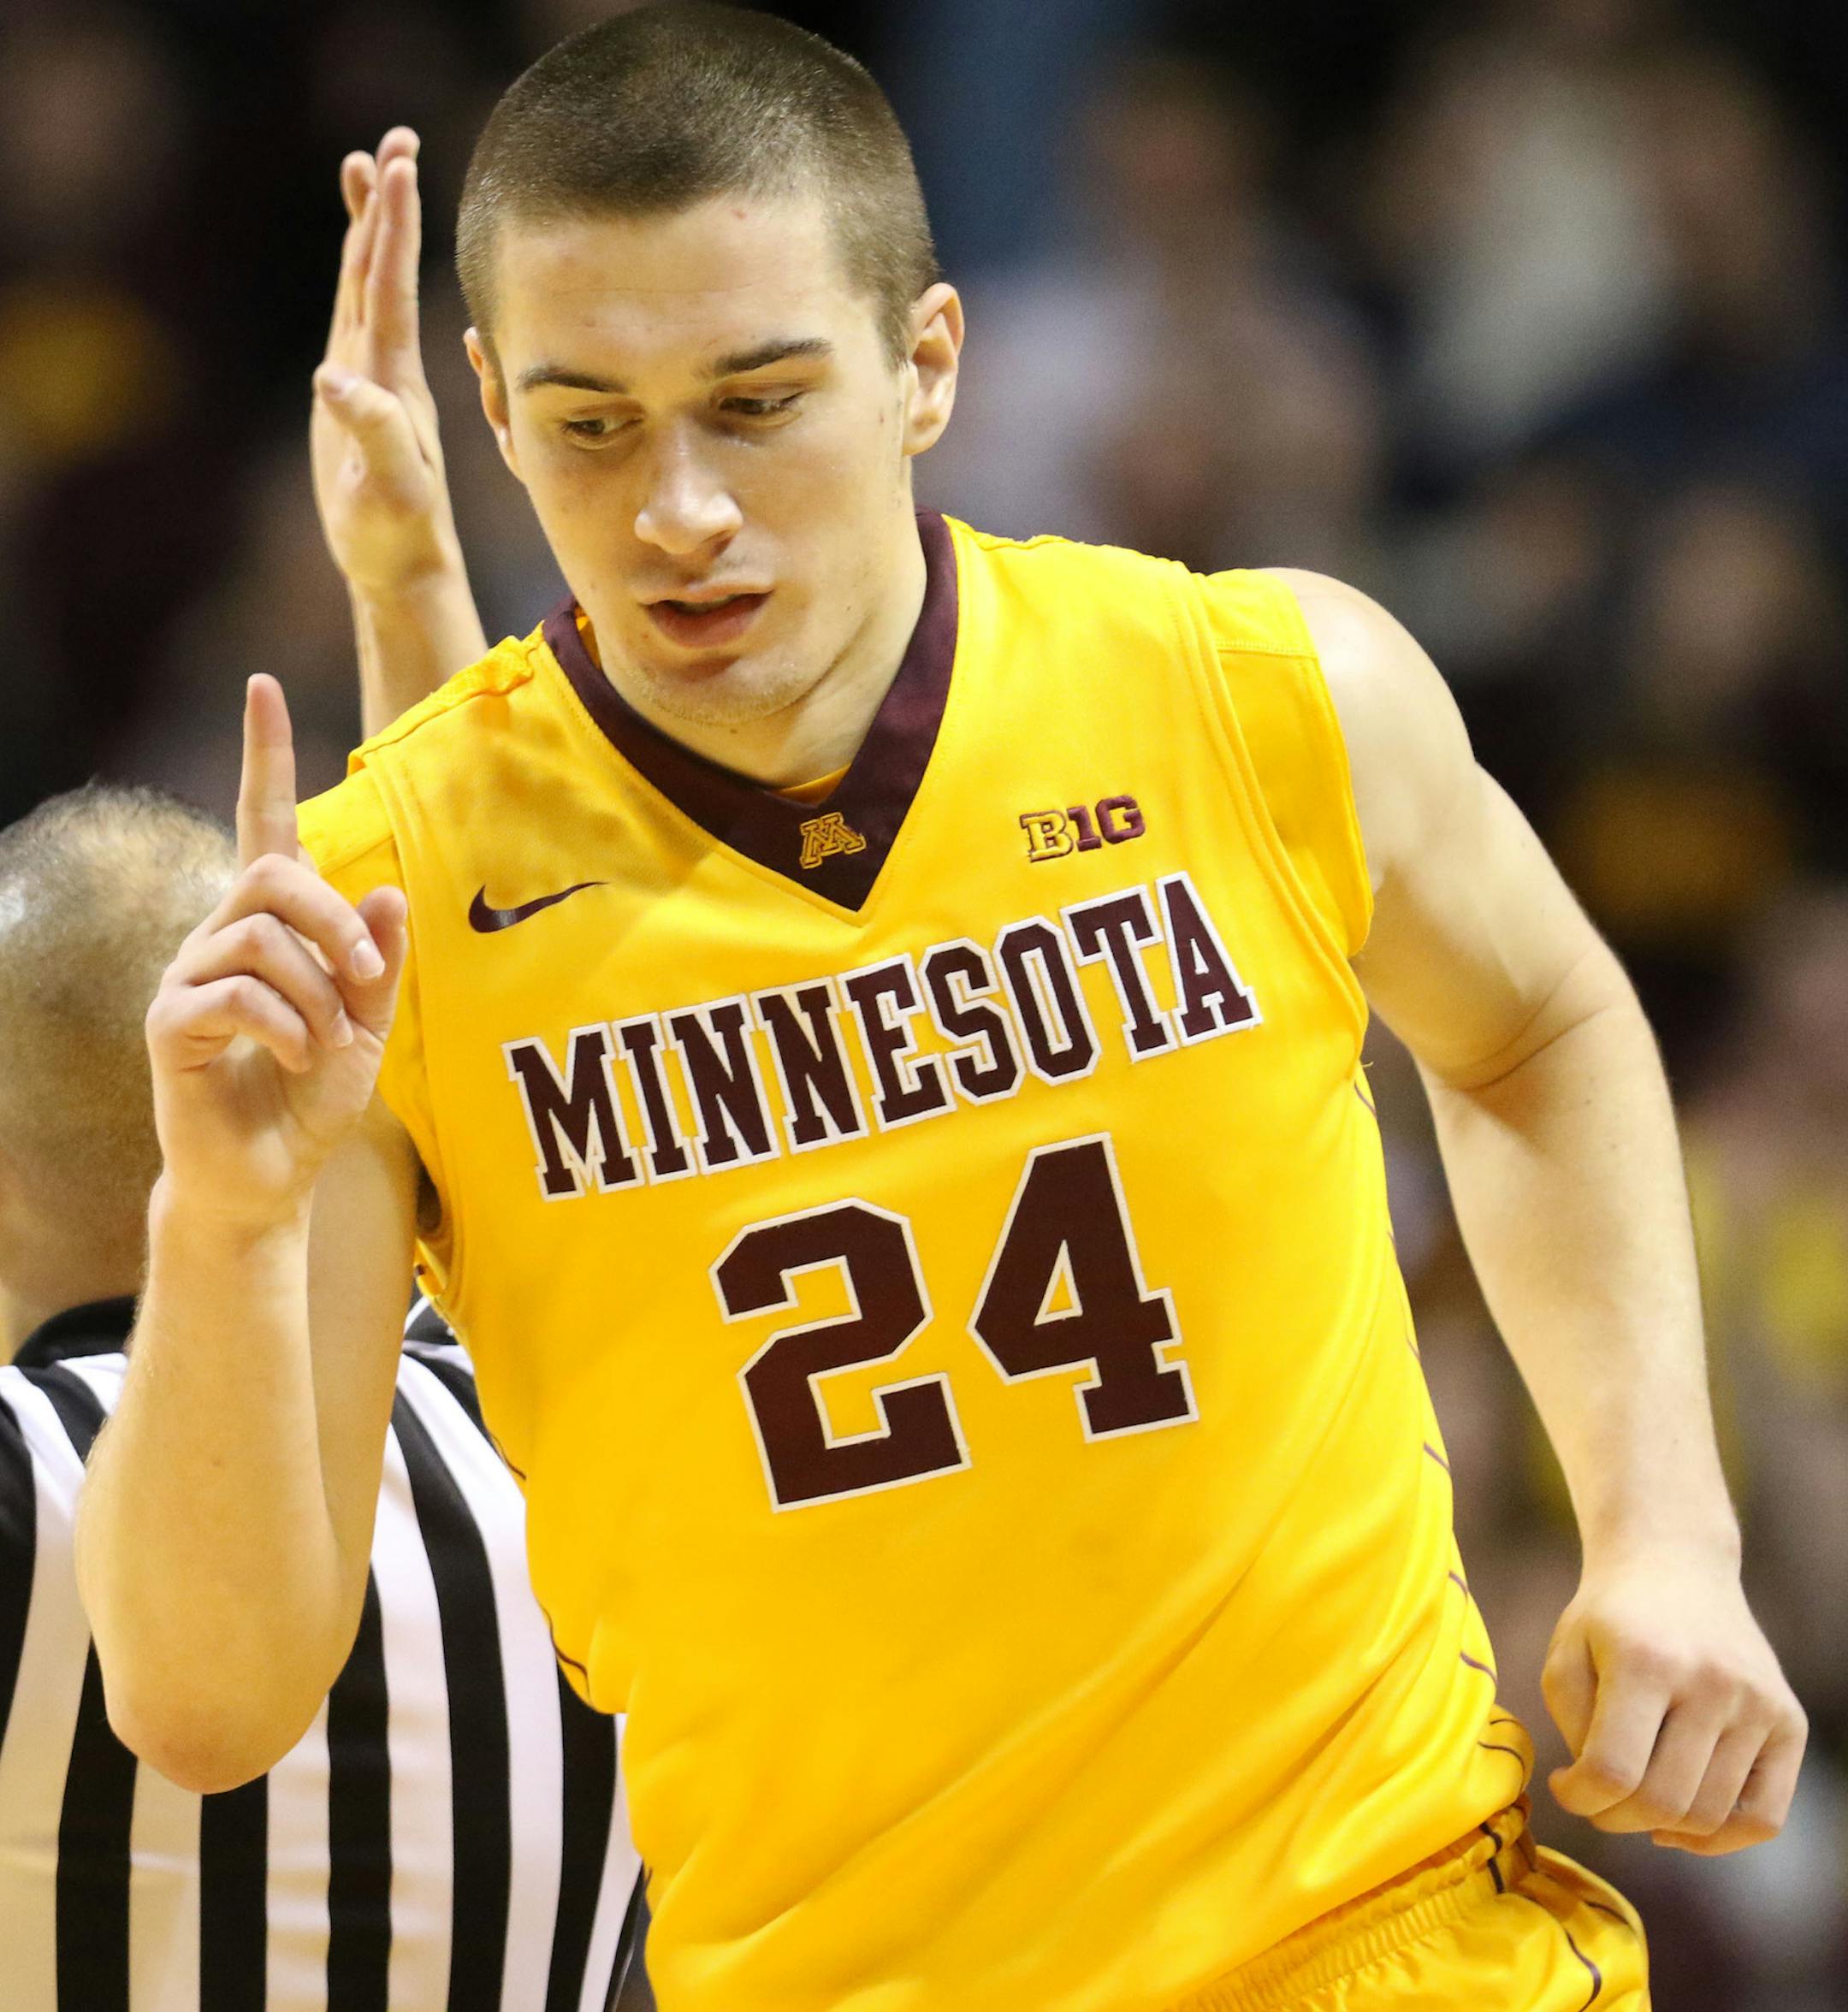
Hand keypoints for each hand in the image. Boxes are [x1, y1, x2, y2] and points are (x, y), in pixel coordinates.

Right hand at [144, 676, 408, 1225]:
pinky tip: (298, 1058)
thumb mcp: (370, 1024)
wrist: (271, 1173)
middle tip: (366, 977)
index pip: (263, 822)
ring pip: (259, 937)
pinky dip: (287, 1026)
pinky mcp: (171, 1022)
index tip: (263, 687)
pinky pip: (235, 994)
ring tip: (327, 1041)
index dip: (266, 756)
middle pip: (272, 871)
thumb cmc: (314, 1094)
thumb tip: (386, 895)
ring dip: (315, 990)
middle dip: (333, 919)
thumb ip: (379, 963)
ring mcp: (189, 975)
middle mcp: (221, 934)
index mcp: (272, 924)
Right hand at [311, 128, 460, 597]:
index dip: (396, 225)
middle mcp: (389, 367)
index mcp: (394, 379)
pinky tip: (353, 256)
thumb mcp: (388, 487)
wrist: (401, 563)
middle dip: (388, 205)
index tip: (402, 163)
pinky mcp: (359, 395)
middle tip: (395, 138)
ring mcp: (374, 378)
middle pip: (384, 270)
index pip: (392, 287)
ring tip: (367, 168)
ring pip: (369, 286)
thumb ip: (372, 432)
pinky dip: (353, 277)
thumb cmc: (396, 534)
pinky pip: (355, 319)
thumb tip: (333, 380)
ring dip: (370, 228)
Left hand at [1543, 1542, 1806, 1854]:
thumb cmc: (1611, 1618)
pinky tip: (1681, 1824)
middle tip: (1596, 1801)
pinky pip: (1764, 1817)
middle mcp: (1711, 1681)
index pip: (1613, 1769)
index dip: (1579, 1796)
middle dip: (1615, 1818)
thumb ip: (1573, 1726)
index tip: (1566, 1785)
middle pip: (1662, 1801)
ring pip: (1709, 1816)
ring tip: (1633, 1801)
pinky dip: (1721, 1839)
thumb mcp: (1566, 1655)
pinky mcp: (1790, 1721)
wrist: (1676, 1564)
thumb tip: (1599, 1795)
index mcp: (1646, 1659)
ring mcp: (1758, 1702)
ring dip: (1661, 1827)